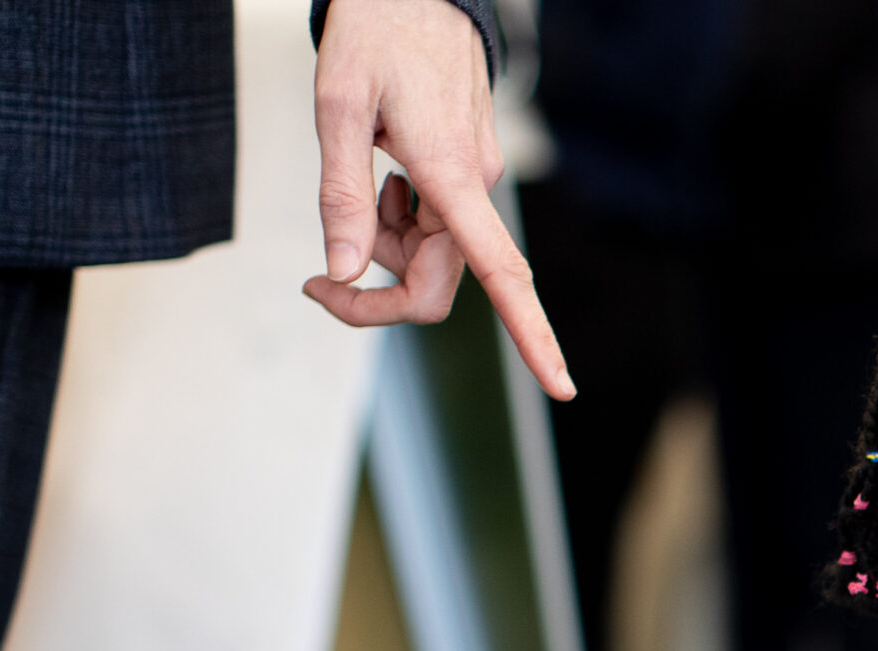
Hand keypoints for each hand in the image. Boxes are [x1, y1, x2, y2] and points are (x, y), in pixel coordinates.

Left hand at [306, 0, 572, 397]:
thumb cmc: (376, 30)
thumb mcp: (338, 107)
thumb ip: (342, 195)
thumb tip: (344, 271)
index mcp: (454, 176)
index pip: (503, 276)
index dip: (533, 338)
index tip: (562, 387)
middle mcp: (476, 186)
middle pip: (439, 283)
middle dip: (377, 291)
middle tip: (314, 281)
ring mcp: (476, 180)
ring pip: (432, 255)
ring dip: (385, 245)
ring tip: (361, 186)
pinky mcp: (468, 171)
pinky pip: (435, 225)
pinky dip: (398, 219)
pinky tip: (386, 172)